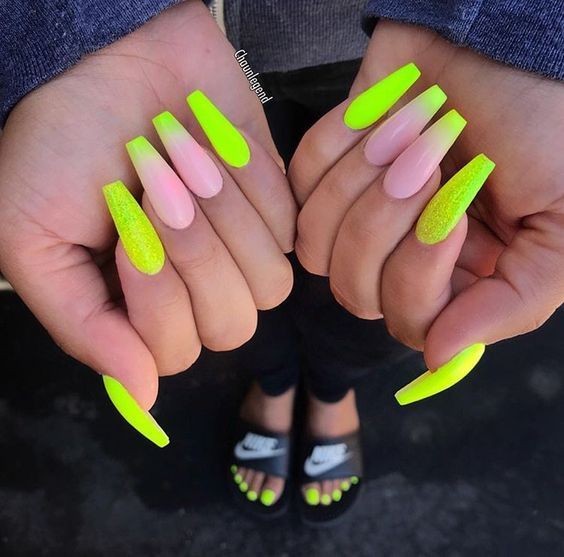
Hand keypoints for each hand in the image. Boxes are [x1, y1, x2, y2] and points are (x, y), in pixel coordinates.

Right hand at [0, 0, 295, 409]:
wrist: (108, 60)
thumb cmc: (60, 146)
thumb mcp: (33, 241)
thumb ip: (85, 327)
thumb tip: (141, 399)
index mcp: (141, 310)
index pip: (176, 351)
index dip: (157, 295)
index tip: (125, 221)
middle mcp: (199, 292)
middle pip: (233, 324)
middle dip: (195, 251)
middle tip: (155, 184)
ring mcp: (244, 254)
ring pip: (270, 282)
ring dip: (223, 214)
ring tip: (180, 156)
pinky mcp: (277, 209)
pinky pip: (288, 225)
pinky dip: (249, 180)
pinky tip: (213, 145)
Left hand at [290, 21, 563, 376]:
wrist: (505, 37)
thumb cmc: (547, 124)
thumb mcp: (561, 227)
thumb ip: (513, 303)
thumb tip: (438, 356)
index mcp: (453, 278)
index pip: (406, 320)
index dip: (418, 274)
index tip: (454, 207)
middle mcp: (399, 256)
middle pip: (351, 287)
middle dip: (384, 219)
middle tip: (429, 155)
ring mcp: (356, 212)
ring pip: (315, 241)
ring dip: (361, 178)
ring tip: (410, 125)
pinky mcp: (327, 167)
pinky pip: (298, 181)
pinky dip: (338, 141)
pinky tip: (381, 112)